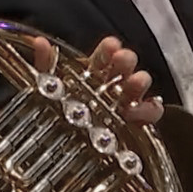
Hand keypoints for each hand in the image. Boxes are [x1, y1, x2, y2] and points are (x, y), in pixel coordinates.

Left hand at [32, 36, 163, 124]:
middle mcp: (113, 84)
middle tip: (123, 59)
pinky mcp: (138, 122)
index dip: (108, 48)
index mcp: (94, 72)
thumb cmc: (61, 114)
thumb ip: (44, 65)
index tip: (111, 45)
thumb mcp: (46, 88)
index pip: (104, 54)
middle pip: (124, 66)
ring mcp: (127, 101)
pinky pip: (152, 111)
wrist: (65, 149)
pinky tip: (141, 109)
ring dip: (139, 80)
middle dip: (126, 60)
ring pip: (140, 85)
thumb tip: (40, 42)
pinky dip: (151, 108)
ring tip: (136, 82)